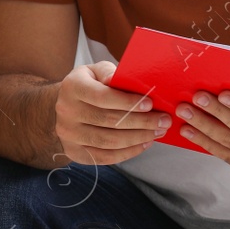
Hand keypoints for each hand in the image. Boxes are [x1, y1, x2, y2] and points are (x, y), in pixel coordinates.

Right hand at [54, 61, 171, 164]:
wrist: (66, 106)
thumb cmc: (89, 85)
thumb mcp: (96, 71)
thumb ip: (110, 73)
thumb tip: (126, 80)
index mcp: (72, 87)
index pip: (103, 97)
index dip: (128, 102)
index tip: (151, 104)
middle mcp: (66, 112)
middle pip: (109, 121)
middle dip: (141, 122)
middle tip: (164, 121)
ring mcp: (69, 135)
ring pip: (109, 142)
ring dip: (138, 138)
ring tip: (157, 133)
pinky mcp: (74, 153)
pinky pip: (105, 157)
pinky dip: (128, 153)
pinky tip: (144, 144)